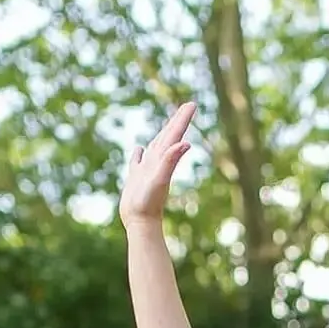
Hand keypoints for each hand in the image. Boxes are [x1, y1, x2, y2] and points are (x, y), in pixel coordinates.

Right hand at [119, 102, 195, 230]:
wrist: (139, 223)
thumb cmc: (149, 203)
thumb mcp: (160, 179)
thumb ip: (171, 160)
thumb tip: (186, 143)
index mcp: (164, 159)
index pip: (175, 134)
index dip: (183, 118)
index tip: (192, 104)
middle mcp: (157, 162)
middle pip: (168, 137)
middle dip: (177, 121)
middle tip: (187, 107)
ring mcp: (146, 170)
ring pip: (155, 147)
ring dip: (162, 134)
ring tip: (168, 125)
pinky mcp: (135, 178)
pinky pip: (138, 161)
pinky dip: (139, 153)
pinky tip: (140, 149)